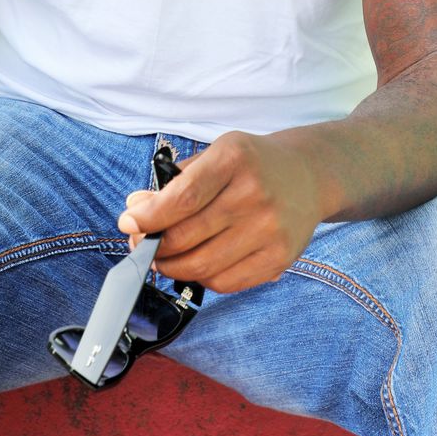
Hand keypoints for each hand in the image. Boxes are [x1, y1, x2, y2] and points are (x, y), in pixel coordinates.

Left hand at [118, 129, 323, 293]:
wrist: (308, 175)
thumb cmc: (253, 164)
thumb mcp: (216, 153)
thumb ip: (176, 182)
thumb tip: (135, 207)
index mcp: (234, 159)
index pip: (183, 197)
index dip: (149, 217)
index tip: (128, 223)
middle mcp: (254, 194)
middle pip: (188, 235)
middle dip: (154, 245)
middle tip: (140, 243)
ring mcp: (269, 229)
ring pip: (203, 265)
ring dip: (172, 266)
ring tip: (162, 257)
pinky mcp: (279, 258)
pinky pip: (226, 282)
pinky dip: (201, 278)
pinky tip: (194, 264)